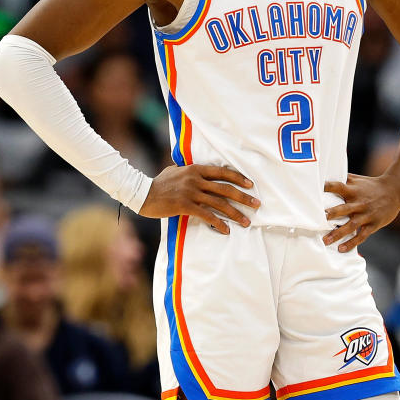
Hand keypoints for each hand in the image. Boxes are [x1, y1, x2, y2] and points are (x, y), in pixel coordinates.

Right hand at [137, 164, 258, 232]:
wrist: (143, 193)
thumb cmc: (159, 183)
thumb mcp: (175, 171)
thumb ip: (189, 171)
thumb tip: (199, 171)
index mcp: (195, 169)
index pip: (222, 172)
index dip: (238, 178)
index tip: (250, 185)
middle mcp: (195, 179)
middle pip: (225, 188)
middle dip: (243, 197)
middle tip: (256, 204)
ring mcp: (190, 192)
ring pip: (219, 203)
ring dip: (235, 214)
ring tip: (246, 221)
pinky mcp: (185, 206)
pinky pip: (207, 215)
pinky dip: (218, 223)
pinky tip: (226, 230)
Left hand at [324, 173, 399, 252]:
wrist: (395, 191)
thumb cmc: (371, 185)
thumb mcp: (356, 179)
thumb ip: (341, 179)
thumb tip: (322, 175)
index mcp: (352, 190)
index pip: (337, 187)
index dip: (327, 187)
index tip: (314, 190)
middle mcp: (359, 203)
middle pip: (343, 209)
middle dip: (332, 215)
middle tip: (319, 220)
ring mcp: (366, 215)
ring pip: (351, 225)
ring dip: (338, 233)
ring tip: (326, 240)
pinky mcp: (373, 224)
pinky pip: (361, 236)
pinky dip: (351, 243)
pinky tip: (341, 249)